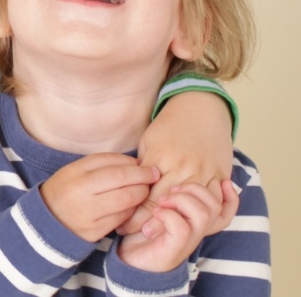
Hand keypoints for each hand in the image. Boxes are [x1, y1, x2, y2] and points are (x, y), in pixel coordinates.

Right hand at [39, 153, 158, 242]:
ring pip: (125, 202)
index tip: (146, 164)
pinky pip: (121, 219)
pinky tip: (132, 204)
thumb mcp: (76, 169)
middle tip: (153, 176)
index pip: (113, 166)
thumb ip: (102, 163)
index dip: (134, 165)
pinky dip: (131, 210)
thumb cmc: (66, 188)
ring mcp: (88, 215)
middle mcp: (82, 195)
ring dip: (140, 194)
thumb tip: (134, 162)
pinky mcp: (94, 232)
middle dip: (142, 179)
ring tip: (144, 189)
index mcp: (76, 175)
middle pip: (122, 184)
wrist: (47, 219)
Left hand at [117, 179, 238, 271]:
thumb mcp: (155, 204)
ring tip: (162, 200)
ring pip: (203, 214)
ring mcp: (187, 241)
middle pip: (215, 207)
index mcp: (195, 220)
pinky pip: (182, 227)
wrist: (130, 260)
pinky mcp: (174, 249)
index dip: (231, 198)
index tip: (224, 182)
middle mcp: (196, 231)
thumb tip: (171, 169)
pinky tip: (156, 212)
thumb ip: (169, 190)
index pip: (225, 210)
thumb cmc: (140, 229)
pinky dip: (168, 215)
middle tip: (173, 188)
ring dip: (181, 200)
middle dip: (196, 189)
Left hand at [119, 91, 233, 235]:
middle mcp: (184, 167)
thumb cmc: (169, 126)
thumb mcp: (149, 143)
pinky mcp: (220, 174)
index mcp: (162, 159)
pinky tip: (191, 222)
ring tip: (161, 235)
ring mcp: (205, 171)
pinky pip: (216, 201)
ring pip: (192, 207)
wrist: (200, 109)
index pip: (147, 195)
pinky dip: (204, 213)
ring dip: (178, 222)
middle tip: (134, 236)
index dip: (136, 214)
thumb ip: (142, 167)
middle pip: (167, 204)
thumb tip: (129, 189)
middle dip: (151, 223)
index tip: (123, 226)